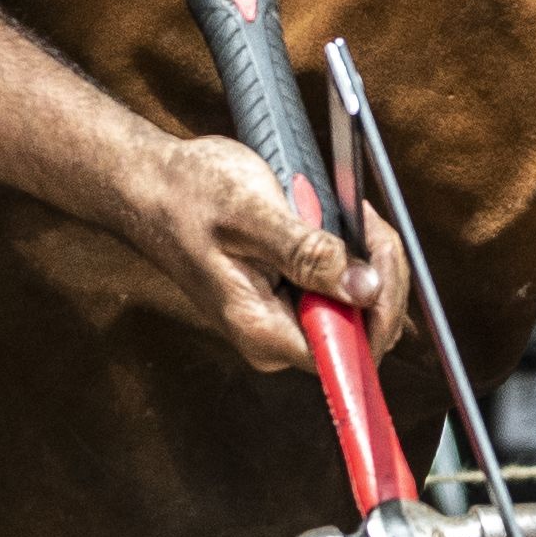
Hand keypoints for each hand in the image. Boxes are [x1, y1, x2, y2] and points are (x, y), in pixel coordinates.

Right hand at [125, 134, 409, 371]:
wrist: (152, 186)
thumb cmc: (188, 196)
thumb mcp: (251, 216)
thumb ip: (308, 254)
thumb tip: (364, 288)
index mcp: (264, 332)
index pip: (351, 350)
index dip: (383, 307)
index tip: (382, 252)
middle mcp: (275, 338)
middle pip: (362, 327)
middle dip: (378, 271)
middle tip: (364, 217)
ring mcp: (281, 320)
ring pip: (356, 304)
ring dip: (364, 257)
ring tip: (345, 212)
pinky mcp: (286, 299)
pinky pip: (338, 288)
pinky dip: (350, 253)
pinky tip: (336, 222)